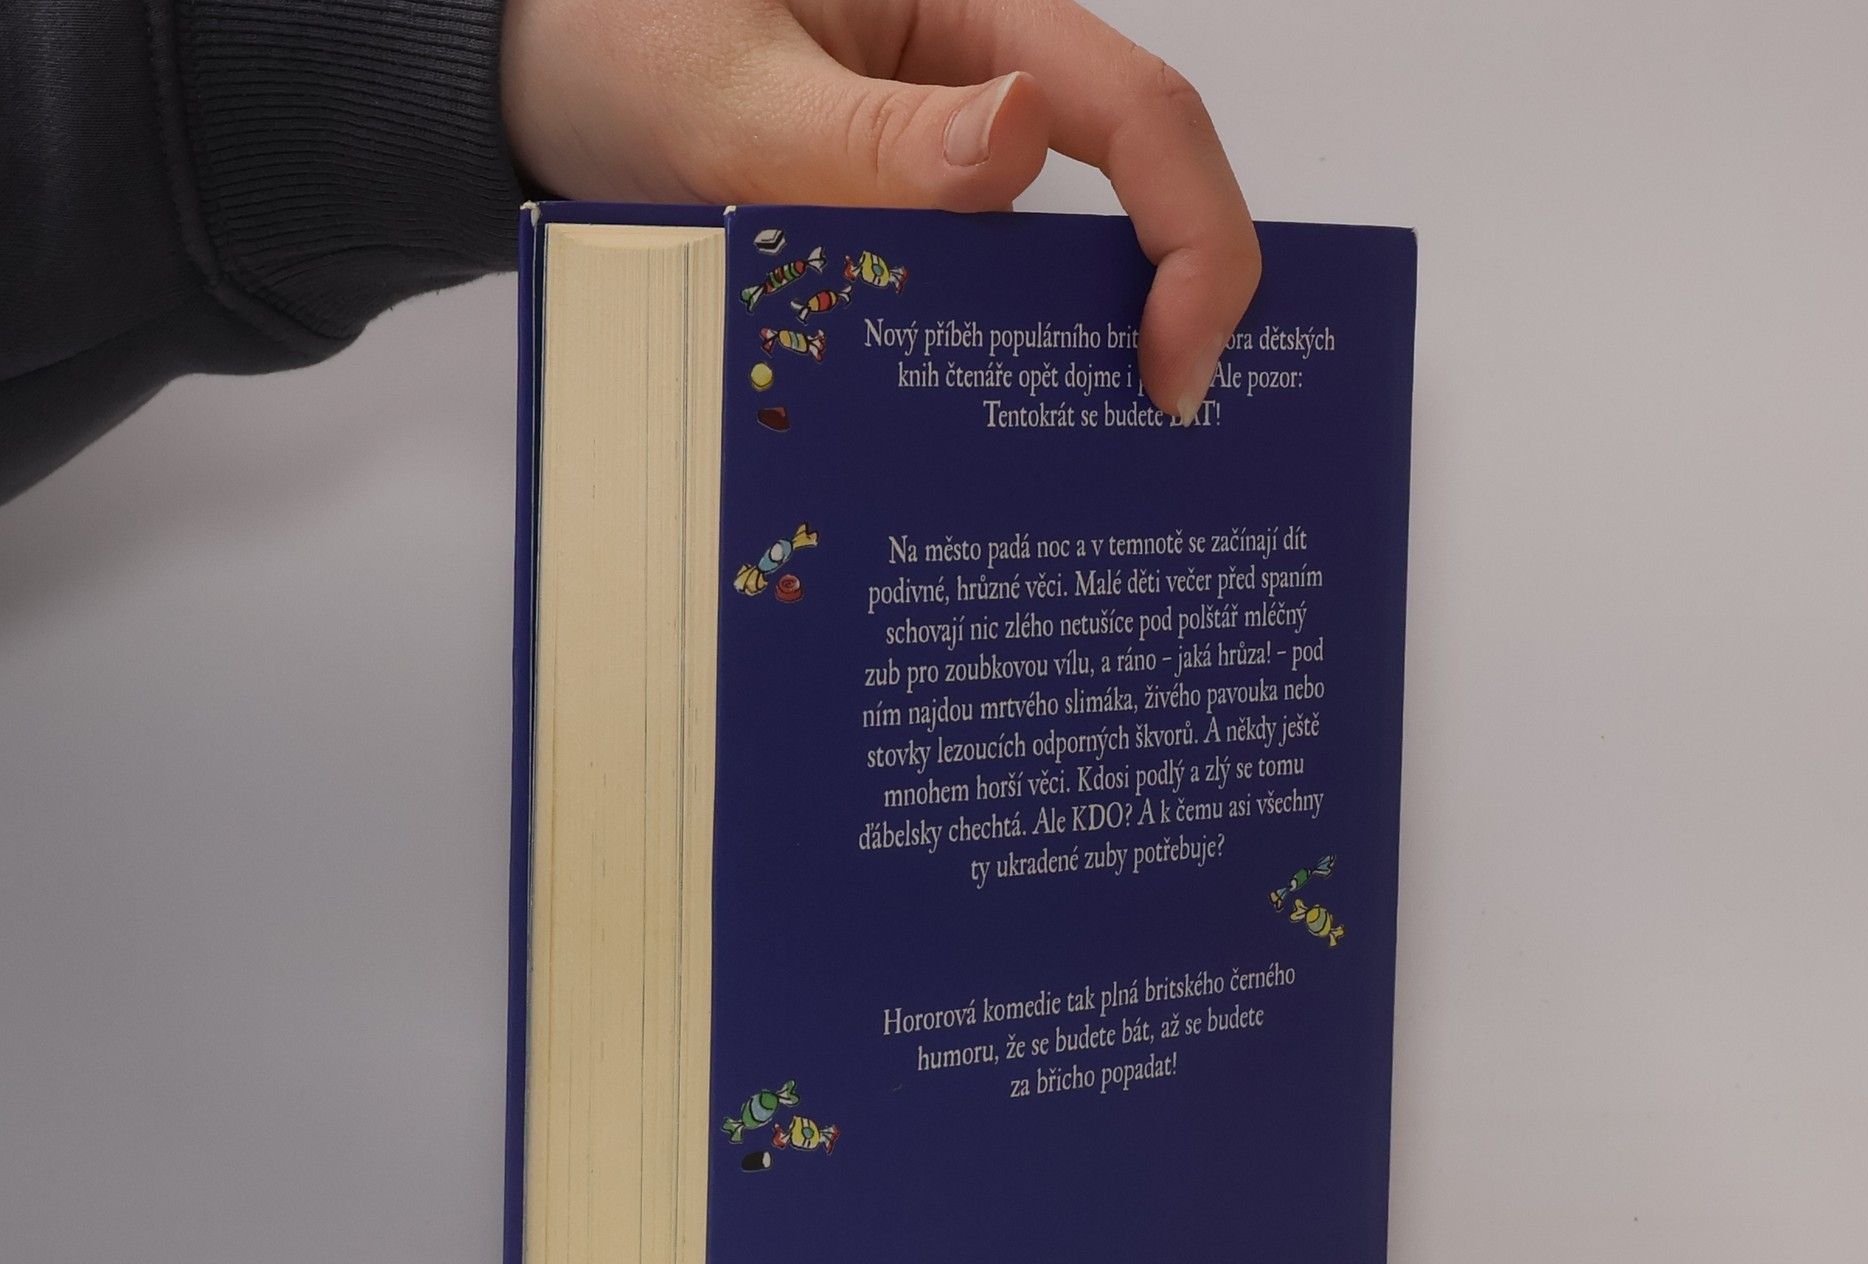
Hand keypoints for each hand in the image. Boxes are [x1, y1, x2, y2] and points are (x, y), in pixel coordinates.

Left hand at [500, 0, 1259, 420]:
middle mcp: (977, 81)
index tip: (1175, 371)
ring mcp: (940, 160)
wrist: (526, 81)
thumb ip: (867, 135)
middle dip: (1158, 312)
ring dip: (1069, 353)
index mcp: (971, 8)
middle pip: (1129, 192)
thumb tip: (1025, 144)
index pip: (1141, 111)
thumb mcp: (729, 91)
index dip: (1193, 238)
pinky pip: (971, 293)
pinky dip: (986, 364)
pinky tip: (977, 440)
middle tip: (1150, 443)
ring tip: (1074, 465)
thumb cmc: (609, 39)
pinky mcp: (898, 223)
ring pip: (1050, 260)